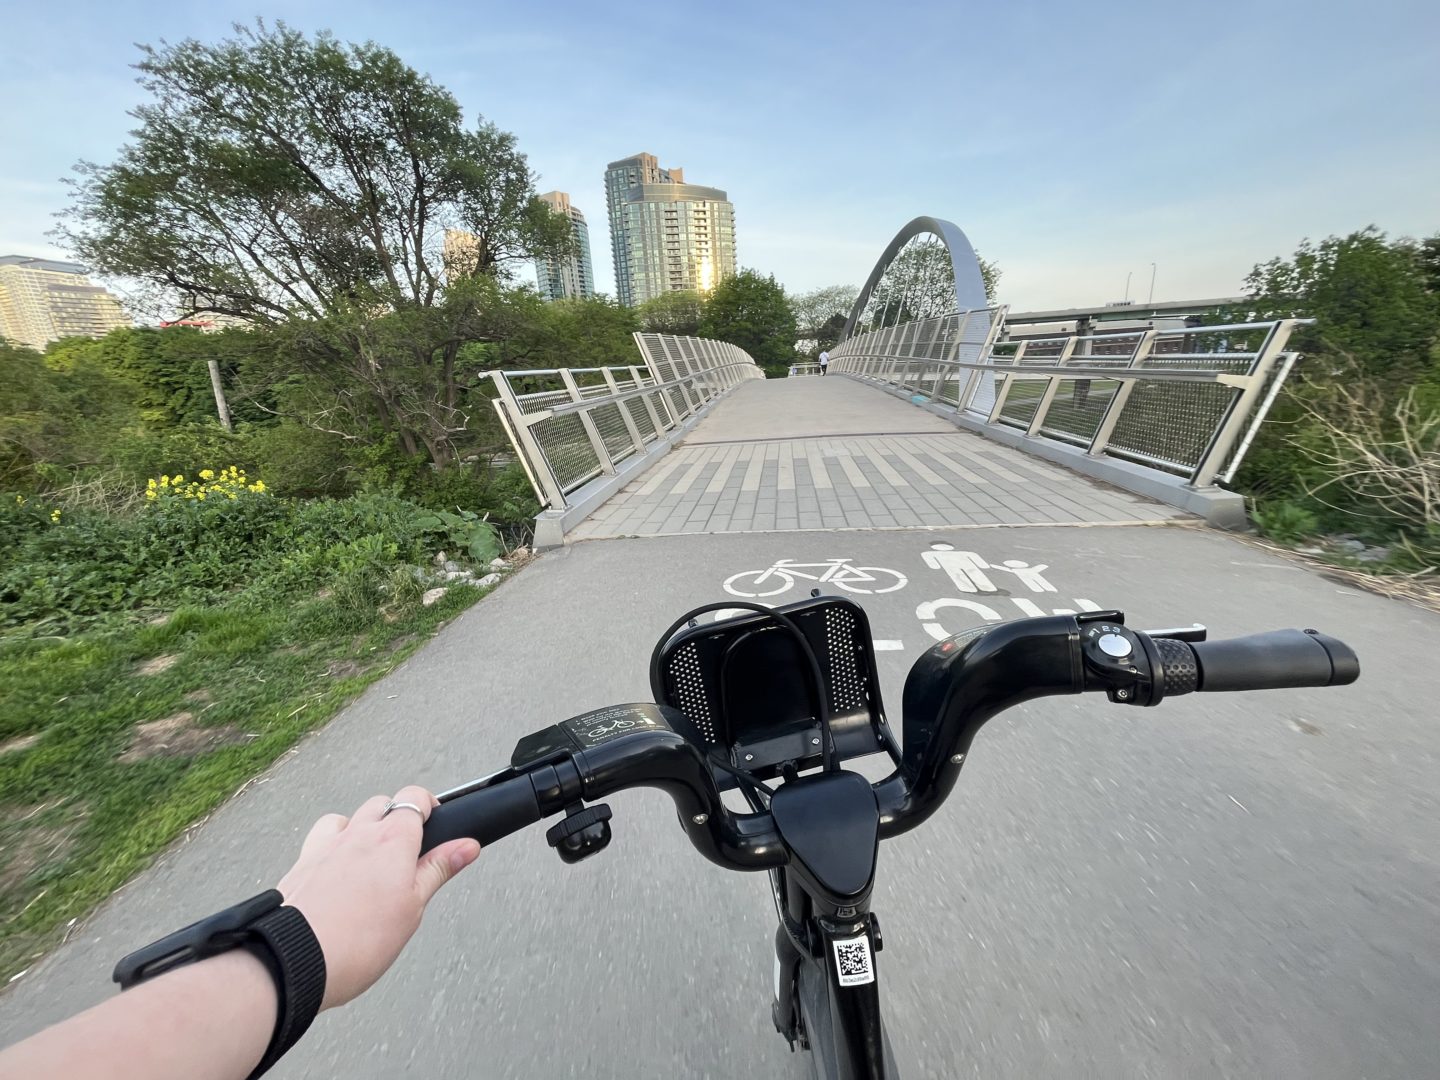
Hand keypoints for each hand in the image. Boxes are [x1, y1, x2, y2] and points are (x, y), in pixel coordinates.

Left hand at [276, 786, 480, 1009]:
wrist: (295, 959)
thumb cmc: (358, 941)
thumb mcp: (412, 908)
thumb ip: (438, 870)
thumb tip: (467, 846)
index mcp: (393, 840)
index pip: (414, 798)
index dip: (428, 805)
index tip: (435, 822)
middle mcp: (359, 833)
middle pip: (383, 804)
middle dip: (398, 818)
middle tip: (407, 851)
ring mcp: (326, 844)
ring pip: (352, 817)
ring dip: (365, 827)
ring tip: (372, 860)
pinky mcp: (302, 861)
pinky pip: (322, 835)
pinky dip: (334, 841)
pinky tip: (337, 865)